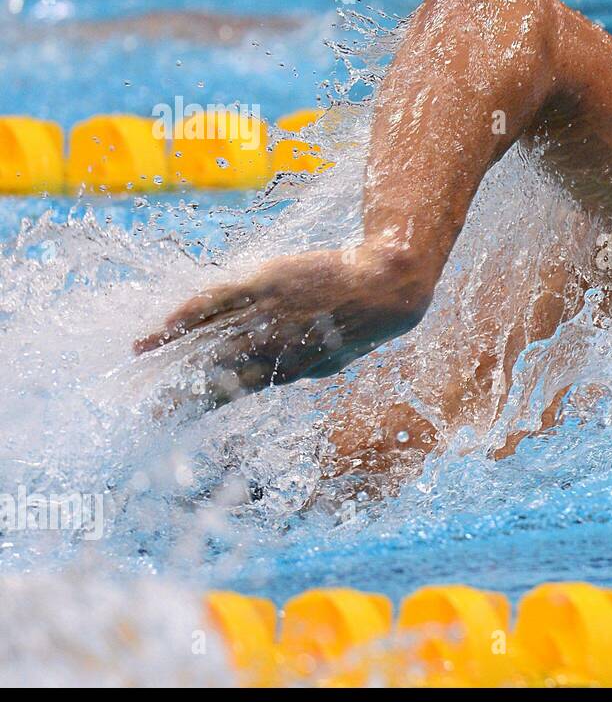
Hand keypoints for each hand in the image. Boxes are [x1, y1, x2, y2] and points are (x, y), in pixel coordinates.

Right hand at [135, 246, 429, 408]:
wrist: (384, 288)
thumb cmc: (361, 324)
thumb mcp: (329, 360)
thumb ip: (295, 369)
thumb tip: (269, 378)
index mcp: (286, 372)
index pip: (231, 392)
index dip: (198, 404)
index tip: (169, 418)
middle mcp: (270, 348)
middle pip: (212, 370)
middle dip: (175, 389)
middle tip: (144, 404)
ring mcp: (265, 315)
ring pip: (209, 337)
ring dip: (169, 350)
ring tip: (137, 360)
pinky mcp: (263, 284)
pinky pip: (216, 301)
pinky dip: (187, 314)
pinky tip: (163, 326)